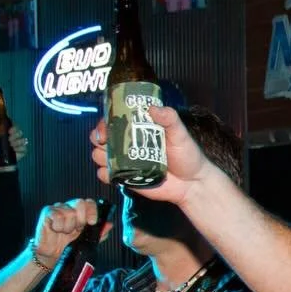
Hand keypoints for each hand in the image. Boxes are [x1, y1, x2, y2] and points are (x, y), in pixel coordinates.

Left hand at [0, 126, 29, 159]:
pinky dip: (19, 148)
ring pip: (23, 140)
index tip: (9, 131)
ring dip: (17, 142)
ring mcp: (21, 144)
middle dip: (15, 135)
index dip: (14, 128)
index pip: (15, 127)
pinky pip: (24, 147)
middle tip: (9, 139)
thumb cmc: (0, 149)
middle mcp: (17, 137)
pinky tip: (14, 150)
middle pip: (20, 132)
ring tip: (11, 145)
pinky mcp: (24, 150)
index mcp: (11, 133)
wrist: (3, 160)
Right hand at [32, 198, 108, 263]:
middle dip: (81, 219)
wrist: (54, 254)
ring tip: (65, 232)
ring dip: (69, 226)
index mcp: (81, 212)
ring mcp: (58, 208)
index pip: (89, 202)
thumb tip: (109, 224)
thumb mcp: (88, 240)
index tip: (92, 222)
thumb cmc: (70, 245)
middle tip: (76, 229)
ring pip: (69, 212)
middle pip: (80, 203)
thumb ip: (99, 232)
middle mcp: (70, 207)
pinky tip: (57, 230)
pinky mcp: (47, 212)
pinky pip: (57, 215)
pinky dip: (59, 226)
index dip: (92, 211)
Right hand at [91, 105, 208, 204]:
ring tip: (113, 157)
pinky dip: (104, 174)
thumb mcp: (180, 133)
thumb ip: (169, 119)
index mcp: (138, 129)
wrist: (193, 183)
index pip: (114, 121)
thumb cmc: (187, 155)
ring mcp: (125, 161)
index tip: (106, 126)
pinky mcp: (125, 177)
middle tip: (105, 141)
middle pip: (101, 138)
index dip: (105, 122)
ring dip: (100, 155)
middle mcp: (128, 144)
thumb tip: (153, 108)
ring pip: (100, 155)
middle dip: (97, 138)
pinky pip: (106, 175)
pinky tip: (112, 173)